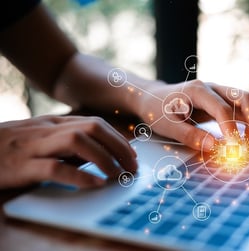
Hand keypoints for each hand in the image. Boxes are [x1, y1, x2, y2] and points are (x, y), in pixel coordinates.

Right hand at [0, 115, 136, 188]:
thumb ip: (68, 144)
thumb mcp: (43, 139)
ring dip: (104, 159)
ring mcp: (35, 145)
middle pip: (93, 129)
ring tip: (118, 175)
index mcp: (54, 123)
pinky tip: (95, 184)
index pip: (96, 124)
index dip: (118, 139)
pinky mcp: (22, 165)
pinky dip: (79, 176)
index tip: (132, 156)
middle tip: (132, 167)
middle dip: (119, 147)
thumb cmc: (11, 147)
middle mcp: (48, 129)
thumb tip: (101, 155)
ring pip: (78, 142)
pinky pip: (55, 168)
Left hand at [136, 80, 248, 150]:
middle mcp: (212, 88)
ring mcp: (219, 94)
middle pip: (243, 98)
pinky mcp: (221, 103)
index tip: (237, 148)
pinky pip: (242, 111)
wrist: (152, 98)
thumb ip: (190, 136)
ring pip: (248, 104)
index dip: (231, 129)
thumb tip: (216, 147)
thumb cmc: (158, 111)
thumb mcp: (168, 126)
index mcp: (197, 91)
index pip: (221, 109)